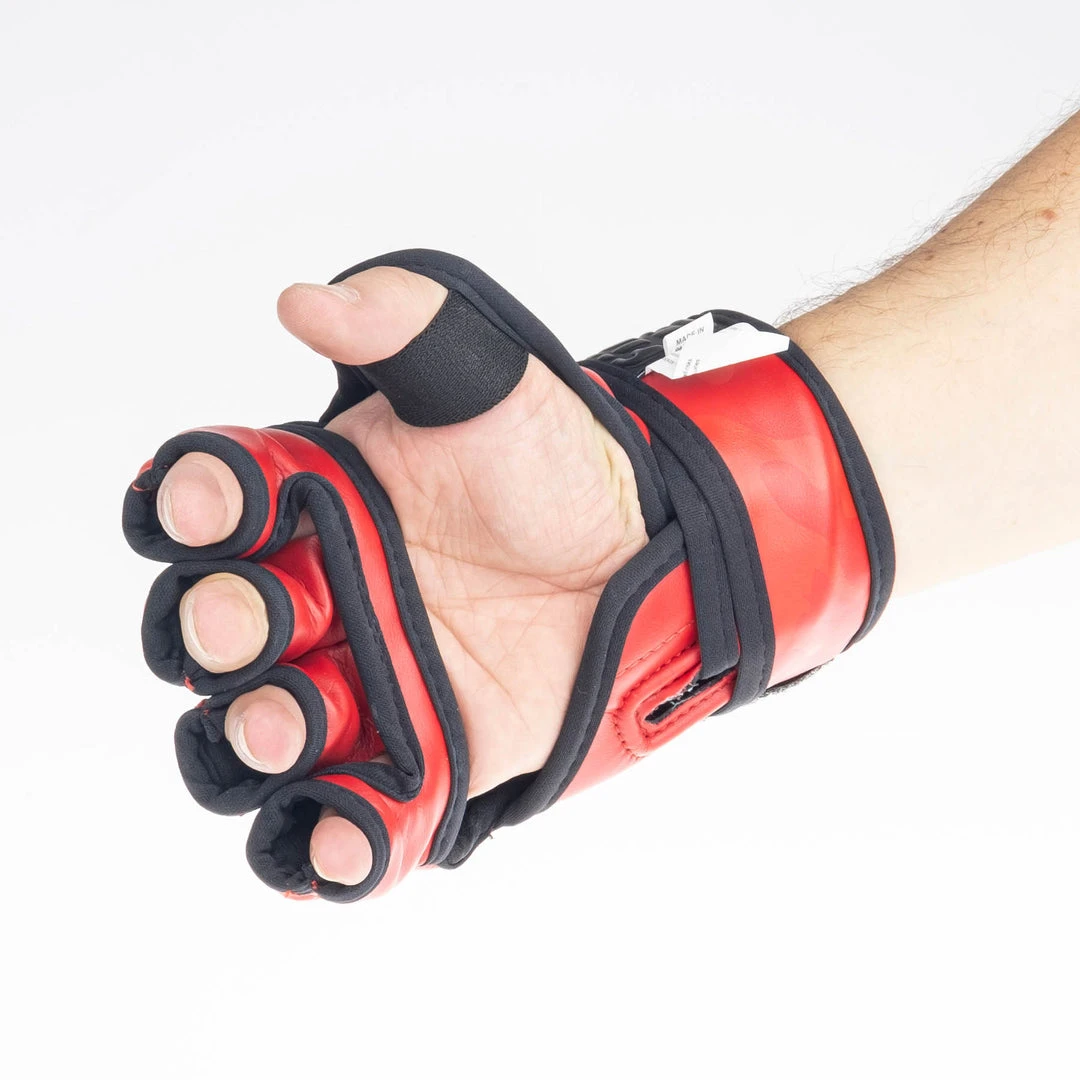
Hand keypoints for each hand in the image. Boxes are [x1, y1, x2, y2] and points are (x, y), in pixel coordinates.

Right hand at [155, 266, 646, 884]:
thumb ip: (405, 326)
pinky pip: (344, 815)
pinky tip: (346, 844)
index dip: (193, 503)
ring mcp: (360, 679)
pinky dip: (329, 844)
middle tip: (267, 618)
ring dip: (254, 738)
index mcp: (311, 500)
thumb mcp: (493, 378)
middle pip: (214, 629)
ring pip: (256, 732)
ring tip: (294, 724)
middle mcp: (316, 592)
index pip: (208, 503)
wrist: (648, 550)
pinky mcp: (419, 754)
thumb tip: (307, 300)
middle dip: (219, 629)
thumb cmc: (561, 463)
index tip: (227, 498)